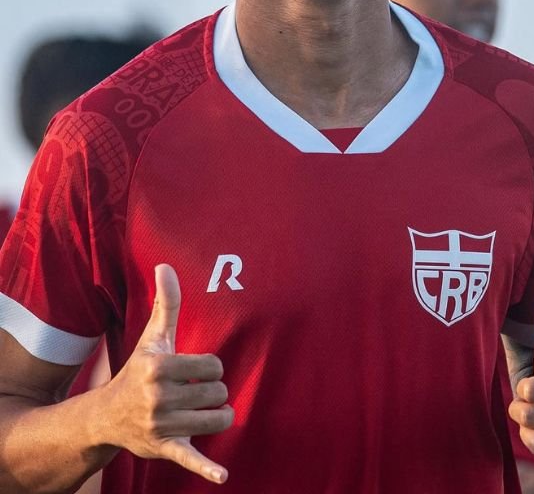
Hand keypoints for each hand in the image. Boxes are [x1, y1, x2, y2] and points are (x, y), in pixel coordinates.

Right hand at [95, 264, 232, 483]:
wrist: (105, 417)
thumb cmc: (139, 371)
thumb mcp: (153, 338)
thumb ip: (167, 303)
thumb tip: (166, 265)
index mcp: (159, 367)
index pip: (215, 365)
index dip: (210, 368)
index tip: (194, 372)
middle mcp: (158, 397)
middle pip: (218, 392)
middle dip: (212, 392)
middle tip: (191, 394)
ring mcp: (161, 425)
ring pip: (218, 419)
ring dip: (216, 416)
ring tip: (198, 413)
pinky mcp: (164, 449)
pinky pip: (190, 459)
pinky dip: (206, 469)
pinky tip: (222, 476)